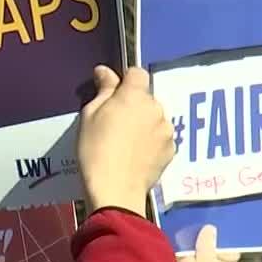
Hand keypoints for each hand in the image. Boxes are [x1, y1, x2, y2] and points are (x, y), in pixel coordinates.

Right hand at [76, 66, 173, 214]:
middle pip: (146, 97)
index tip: (113, 94)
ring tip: (126, 143)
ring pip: (155, 118)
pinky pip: (160, 137)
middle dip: (133, 105)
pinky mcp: (171, 150)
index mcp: (134, 96)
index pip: (137, 73)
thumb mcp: (89, 116)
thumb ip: (103, 90)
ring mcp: (166, 130)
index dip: (125, 81)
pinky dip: (151, 142)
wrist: (115, 190)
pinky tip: (136, 155)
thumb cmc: (95, 151)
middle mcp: (156, 108)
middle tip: (114, 124)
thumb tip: (105, 72)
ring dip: (144, 123)